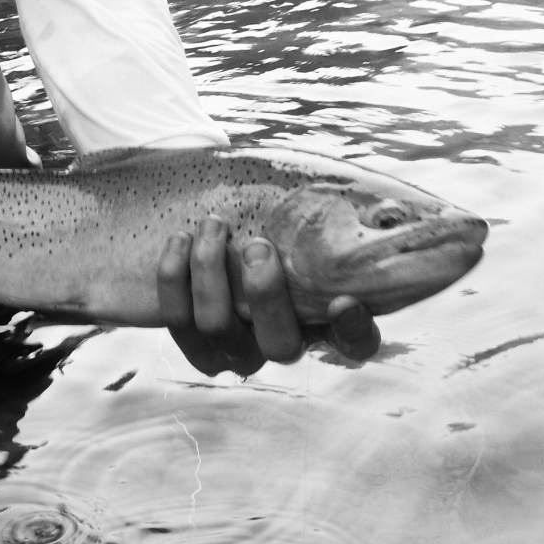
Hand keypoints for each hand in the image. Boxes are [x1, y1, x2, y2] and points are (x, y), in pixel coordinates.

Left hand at [156, 215, 380, 375]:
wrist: (213, 238)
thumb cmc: (271, 222)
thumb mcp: (299, 218)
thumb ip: (323, 215)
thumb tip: (369, 193)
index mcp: (323, 319)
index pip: (357, 344)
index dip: (353, 331)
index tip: (343, 301)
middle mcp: (282, 344)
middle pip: (279, 345)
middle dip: (265, 294)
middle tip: (258, 246)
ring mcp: (236, 350)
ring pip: (218, 328)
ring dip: (211, 272)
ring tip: (212, 225)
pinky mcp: (193, 345)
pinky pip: (177, 319)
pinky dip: (174, 276)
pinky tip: (181, 238)